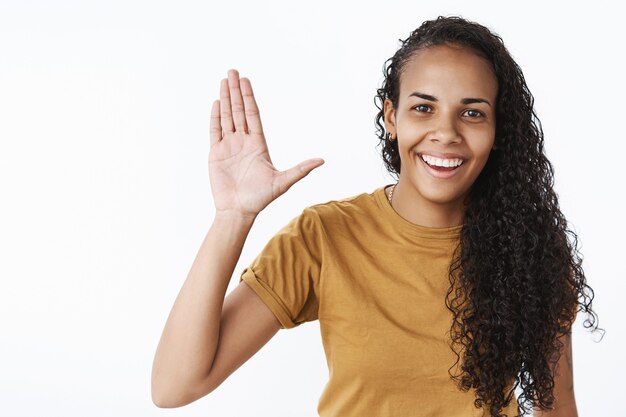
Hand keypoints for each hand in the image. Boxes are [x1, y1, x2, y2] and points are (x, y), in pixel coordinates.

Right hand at [208, 69, 323, 218]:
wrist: (239, 211)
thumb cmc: (261, 198)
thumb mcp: (283, 182)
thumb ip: (301, 169)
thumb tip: (322, 160)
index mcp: (258, 144)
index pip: (253, 115)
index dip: (249, 97)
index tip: (246, 81)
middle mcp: (243, 142)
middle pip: (238, 110)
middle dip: (235, 91)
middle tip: (232, 71)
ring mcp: (229, 147)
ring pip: (226, 117)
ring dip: (225, 99)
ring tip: (223, 81)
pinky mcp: (216, 154)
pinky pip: (215, 131)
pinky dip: (215, 117)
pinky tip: (216, 102)